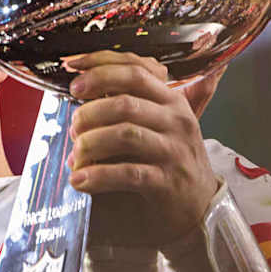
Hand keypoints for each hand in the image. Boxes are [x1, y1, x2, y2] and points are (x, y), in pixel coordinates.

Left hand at [64, 50, 218, 248]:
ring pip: (124, 134)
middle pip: (124, 102)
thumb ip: (133, 99)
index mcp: (170, 99)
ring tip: (76, 155)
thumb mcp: (159, 122)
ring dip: (90, 143)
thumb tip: (84, 80)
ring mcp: (174, 150)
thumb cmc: (169, 159)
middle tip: (74, 127)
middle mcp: (176, 119)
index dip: (99, 66)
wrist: (199, 205)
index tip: (71, 71)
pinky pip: (128, 173)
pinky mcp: (167, 181)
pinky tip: (79, 180)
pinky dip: (98, 176)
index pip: (135, 70)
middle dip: (89, 112)